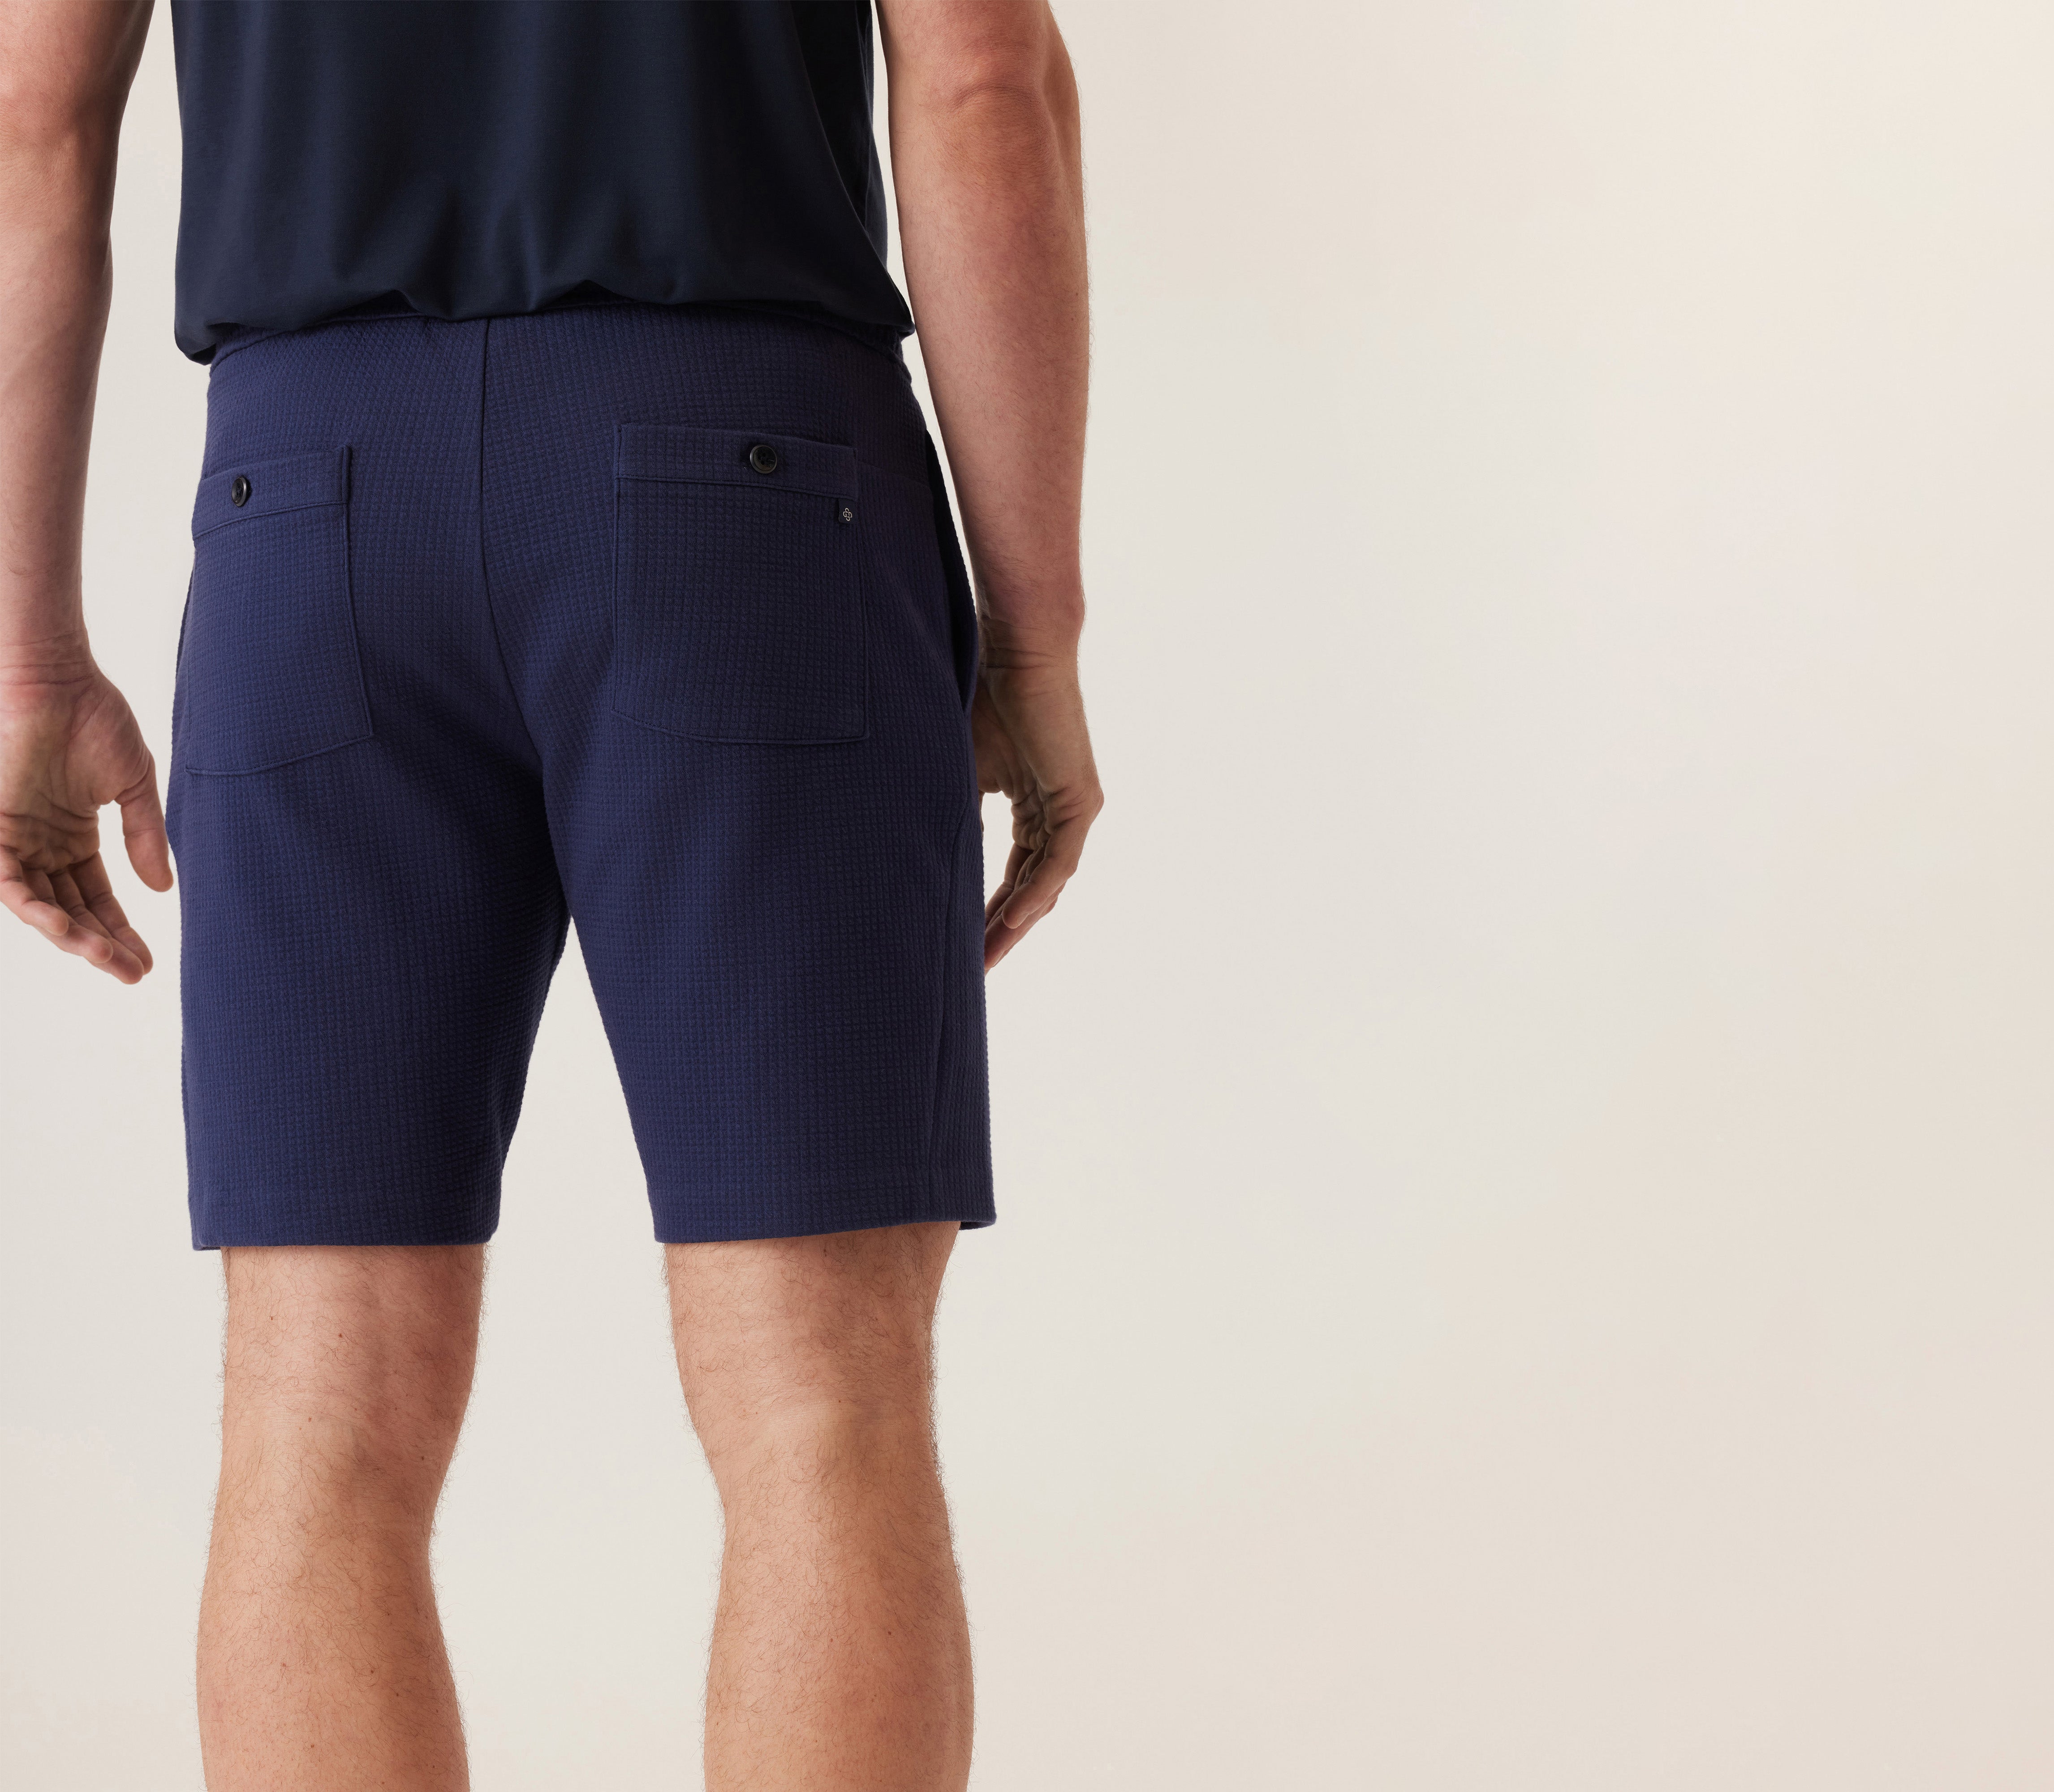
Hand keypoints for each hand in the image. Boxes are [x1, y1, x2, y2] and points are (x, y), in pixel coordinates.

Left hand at [0, 665, 170, 982]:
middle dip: (101, 945)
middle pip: (70, 910)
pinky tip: (64, 930)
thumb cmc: (94, 719)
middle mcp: (41, 845)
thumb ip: (145, 838)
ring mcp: (17, 839)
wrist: (55, 681)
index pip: (95, 897)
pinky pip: (7, 883)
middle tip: (132, 972)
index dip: (120, 930)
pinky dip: (33, 909)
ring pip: (38, 906)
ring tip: (106, 959)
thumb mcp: (132, 787)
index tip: (147, 962)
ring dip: (71, 937)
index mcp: (73, 836)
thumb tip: (161, 890)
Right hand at [972, 645, 1102, 969]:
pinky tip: (1012, 921)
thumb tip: (900, 847)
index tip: (959, 947)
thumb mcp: (956, 767)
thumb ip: (946, 809)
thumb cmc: (982, 695)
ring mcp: (1072, 809)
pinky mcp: (1080, 800)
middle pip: (1029, 890)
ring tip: (986, 959)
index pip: (1011, 875)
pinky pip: (1057, 861)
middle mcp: (1056, 814)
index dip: (986, 913)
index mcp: (1031, 807)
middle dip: (999, 931)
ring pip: (1045, 884)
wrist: (1016, 651)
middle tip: (972, 971)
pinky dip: (1036, 892)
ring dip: (1015, 923)